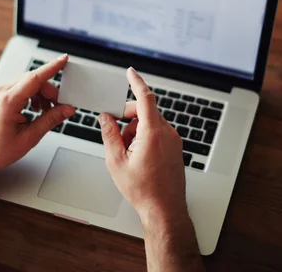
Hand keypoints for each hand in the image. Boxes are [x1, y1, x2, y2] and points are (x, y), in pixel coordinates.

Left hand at [0, 54, 75, 174]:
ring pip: (26, 83)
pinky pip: (18, 88)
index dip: (52, 67)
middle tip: (57, 107)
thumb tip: (66, 110)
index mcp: (8, 101)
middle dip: (49, 91)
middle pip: (33, 80)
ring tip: (42, 112)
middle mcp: (1, 93)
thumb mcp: (28, 138)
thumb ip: (50, 120)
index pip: (35, 78)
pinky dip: (30, 95)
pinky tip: (32, 110)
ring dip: (39, 94)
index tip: (64, 59)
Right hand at [99, 67, 186, 220]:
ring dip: (135, 129)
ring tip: (127, 153)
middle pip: (145, 111)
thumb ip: (109, 134)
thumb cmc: (143, 189)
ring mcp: (173, 141)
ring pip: (150, 123)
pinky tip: (137, 156)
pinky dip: (144, 137)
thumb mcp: (116, 161)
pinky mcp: (175, 148)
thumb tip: (106, 118)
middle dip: (128, 116)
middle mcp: (167, 133)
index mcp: (152, 133)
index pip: (145, 98)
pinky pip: (158, 133)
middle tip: (115, 129)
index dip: (136, 82)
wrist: (164, 209)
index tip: (130, 72)